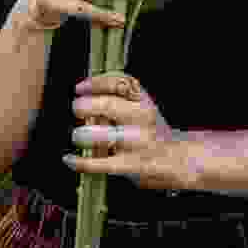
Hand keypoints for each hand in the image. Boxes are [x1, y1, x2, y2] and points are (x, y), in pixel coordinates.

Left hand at [62, 72, 199, 191]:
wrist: (178, 159)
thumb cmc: (152, 130)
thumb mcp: (143, 104)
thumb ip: (119, 96)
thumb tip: (85, 91)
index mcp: (143, 100)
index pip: (118, 83)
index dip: (94, 83)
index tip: (80, 88)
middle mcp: (141, 118)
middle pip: (108, 106)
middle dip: (85, 107)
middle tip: (77, 109)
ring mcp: (136, 142)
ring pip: (103, 135)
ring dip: (83, 134)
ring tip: (78, 134)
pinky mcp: (131, 165)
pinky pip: (101, 164)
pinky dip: (81, 162)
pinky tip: (69, 159)